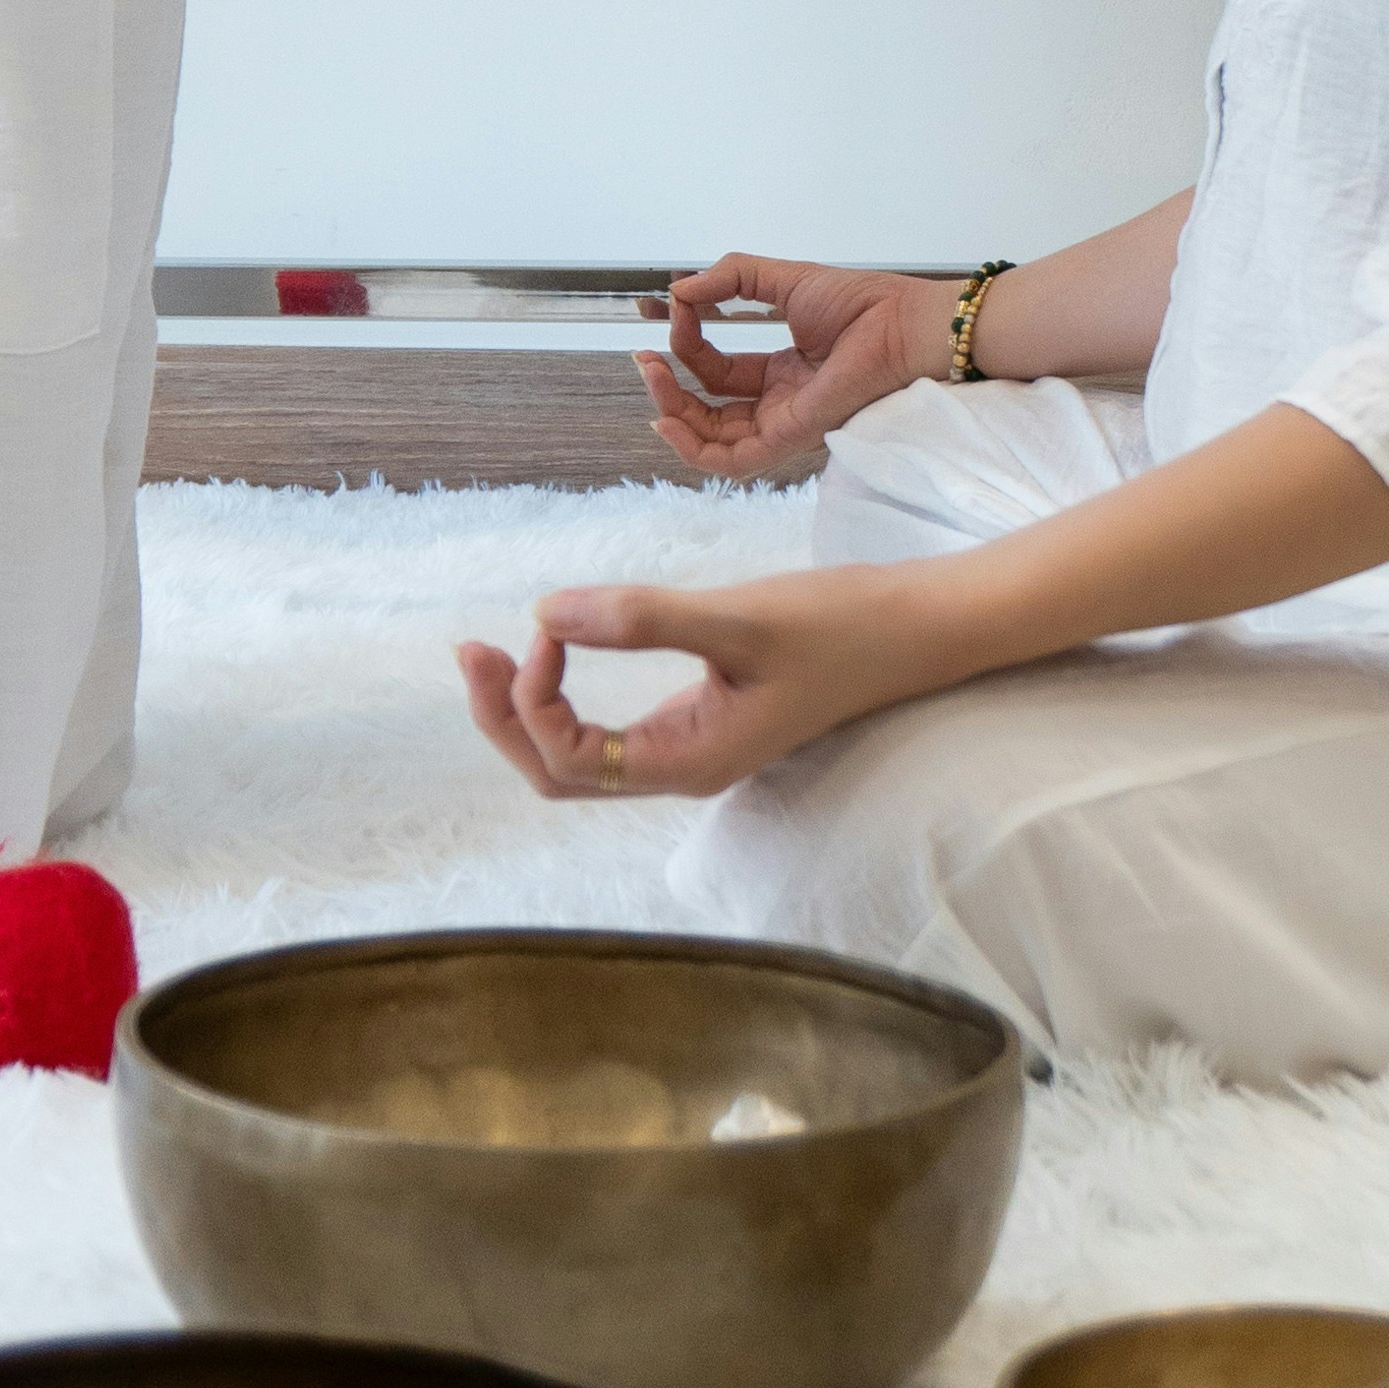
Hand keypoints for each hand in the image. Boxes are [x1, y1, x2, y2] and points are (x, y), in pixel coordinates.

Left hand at [455, 568, 909, 805]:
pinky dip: (568, 697)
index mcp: (690, 762)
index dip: (536, 700)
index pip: (571, 759)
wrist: (918, 630)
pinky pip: (611, 731)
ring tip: (495, 651)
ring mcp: (692, 748)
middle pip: (559, 774)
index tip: (547, 626)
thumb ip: (644, 618)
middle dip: (505, 717)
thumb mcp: (740, 617)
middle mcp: (682, 768)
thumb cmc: (841, 626)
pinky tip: (559, 648)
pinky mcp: (702, 719)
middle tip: (470, 649)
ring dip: (529, 710)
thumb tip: (541, 613)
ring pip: (581, 757)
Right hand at [638, 253, 940, 483]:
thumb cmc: (860, 302)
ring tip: (653, 377)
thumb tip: (679, 289)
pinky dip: (695, 448)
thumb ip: (731, 279)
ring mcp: (783, 422)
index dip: (689, 344)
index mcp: (781, 370)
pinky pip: (734, 460)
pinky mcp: (790, 436)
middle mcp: (779, 402)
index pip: (717, 371)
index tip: (676, 308)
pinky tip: (668, 420)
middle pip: (708, 410)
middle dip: (670, 388)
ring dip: (674, 413)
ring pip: (713, 439)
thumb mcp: (783, 279)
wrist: (903, 322)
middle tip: (645, 359)